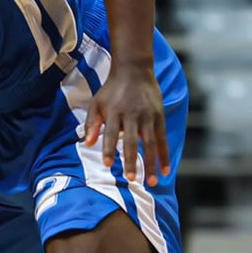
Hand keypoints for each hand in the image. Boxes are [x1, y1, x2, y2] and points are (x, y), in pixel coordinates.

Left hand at [82, 66, 169, 186]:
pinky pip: (163, 140)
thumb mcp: (97, 103)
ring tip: (151, 182)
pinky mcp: (159, 117)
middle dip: (132, 161)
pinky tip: (165, 171)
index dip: (109, 149)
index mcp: (115, 112)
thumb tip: (86, 143)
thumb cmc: (112, 90)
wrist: (134, 71)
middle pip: (132, 141)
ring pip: (150, 144)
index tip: (108, 164)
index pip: (111, 134)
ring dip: (152, 164)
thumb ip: (92, 123)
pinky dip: (164, 155)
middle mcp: (132, 115)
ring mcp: (148, 117)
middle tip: (131, 178)